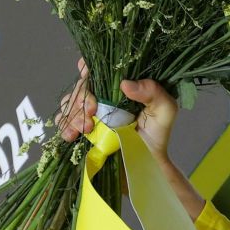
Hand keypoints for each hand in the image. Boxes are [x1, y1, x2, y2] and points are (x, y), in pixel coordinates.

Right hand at [58, 59, 178, 163]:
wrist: (146, 162)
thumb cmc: (157, 133)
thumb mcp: (165, 109)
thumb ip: (153, 92)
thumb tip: (125, 83)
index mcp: (120, 85)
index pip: (100, 67)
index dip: (88, 67)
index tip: (87, 73)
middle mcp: (103, 95)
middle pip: (82, 86)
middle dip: (82, 97)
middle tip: (92, 112)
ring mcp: (91, 112)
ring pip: (70, 103)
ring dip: (73, 114)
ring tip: (86, 128)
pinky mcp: (82, 129)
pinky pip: (65, 122)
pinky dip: (65, 127)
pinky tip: (71, 135)